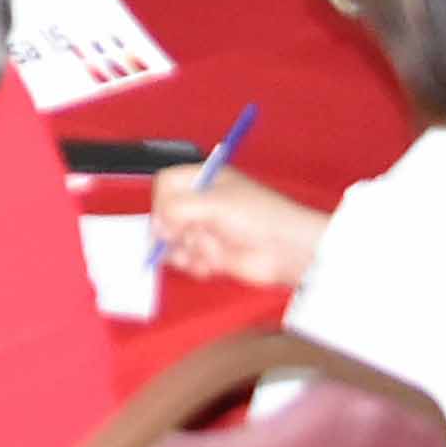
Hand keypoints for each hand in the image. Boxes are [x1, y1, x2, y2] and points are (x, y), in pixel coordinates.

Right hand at [149, 160, 324, 286]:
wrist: (288, 249)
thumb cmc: (261, 217)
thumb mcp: (213, 203)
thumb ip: (178, 209)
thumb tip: (157, 225)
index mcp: (204, 180)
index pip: (165, 184)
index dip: (161, 201)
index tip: (167, 217)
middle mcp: (202, 204)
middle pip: (164, 214)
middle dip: (170, 230)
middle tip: (181, 237)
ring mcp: (206, 230)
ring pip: (173, 240)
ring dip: (181, 251)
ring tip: (199, 255)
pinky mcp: (212, 254)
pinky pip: (187, 260)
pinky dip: (193, 265)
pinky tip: (209, 266)